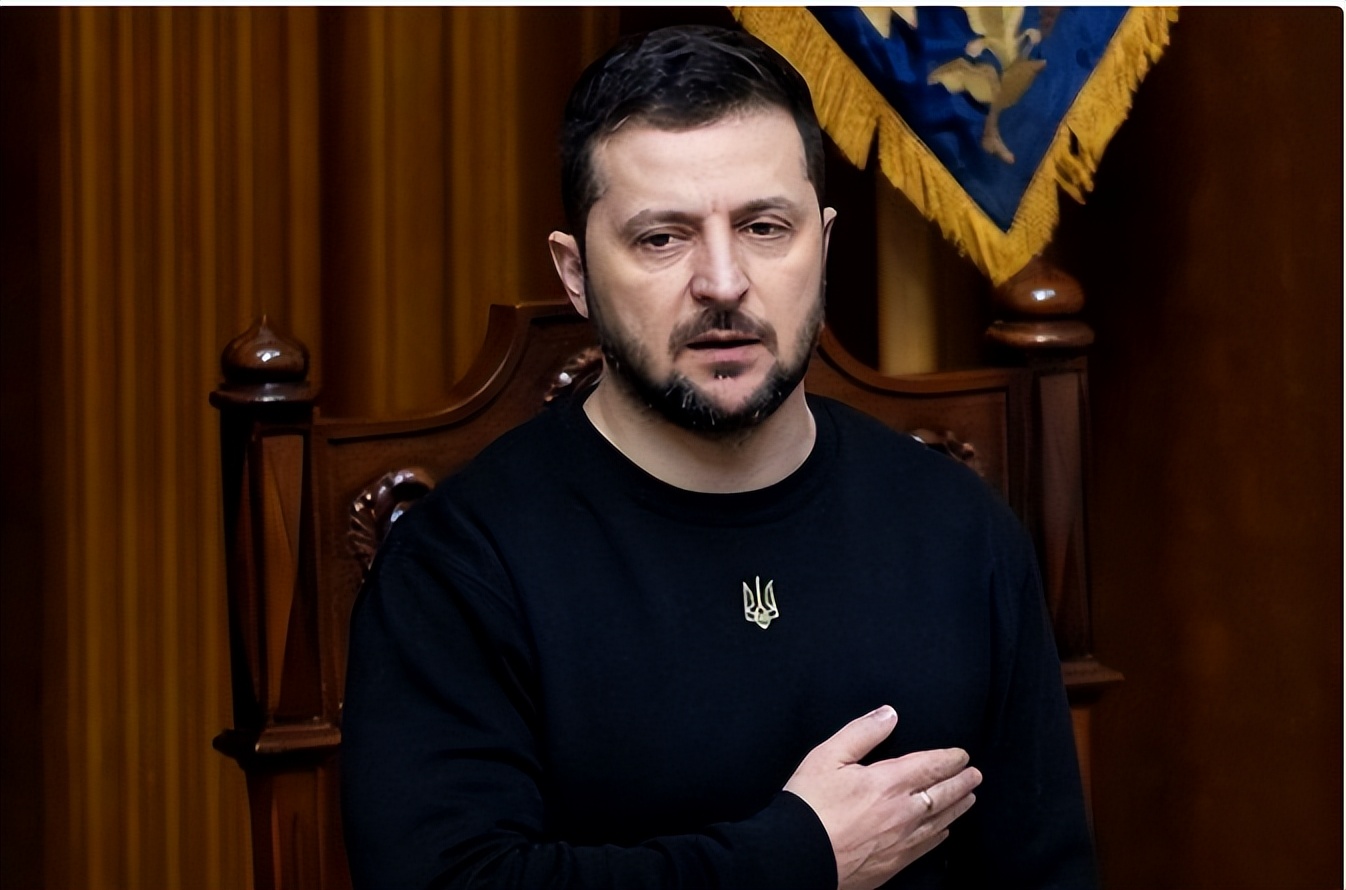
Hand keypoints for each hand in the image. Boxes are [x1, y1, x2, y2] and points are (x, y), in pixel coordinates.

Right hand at [782, 706, 981, 889]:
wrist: (799, 855)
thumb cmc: (809, 805)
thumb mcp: (827, 756)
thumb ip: (862, 733)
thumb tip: (888, 714)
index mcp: (887, 782)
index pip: (930, 766)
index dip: (950, 759)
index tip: (962, 755)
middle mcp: (902, 812)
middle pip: (943, 794)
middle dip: (962, 782)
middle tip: (975, 775)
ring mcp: (901, 841)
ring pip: (940, 821)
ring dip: (958, 806)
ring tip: (969, 798)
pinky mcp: (894, 863)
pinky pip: (927, 847)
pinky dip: (941, 835)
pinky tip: (944, 831)